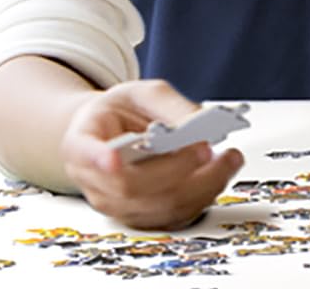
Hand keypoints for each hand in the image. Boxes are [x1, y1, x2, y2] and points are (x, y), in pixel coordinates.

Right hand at [58, 79, 244, 229]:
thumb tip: (200, 121)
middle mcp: (95, 181)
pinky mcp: (142, 217)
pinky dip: (204, 197)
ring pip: (158, 207)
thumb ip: (169, 104)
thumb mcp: (142, 93)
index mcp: (81, 143)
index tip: (113, 158)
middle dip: (177, 167)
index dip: (98, 159)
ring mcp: (117, 205)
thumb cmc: (122, 112)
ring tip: (228, 159)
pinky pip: (174, 217)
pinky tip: (220, 174)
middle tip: (207, 147)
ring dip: (201, 185)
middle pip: (132, 186)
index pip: (85, 154)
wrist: (113, 132)